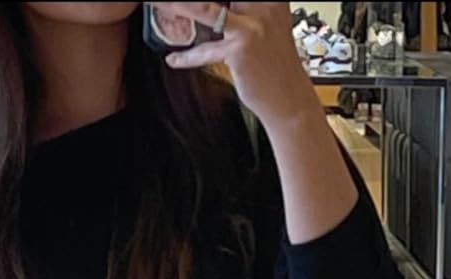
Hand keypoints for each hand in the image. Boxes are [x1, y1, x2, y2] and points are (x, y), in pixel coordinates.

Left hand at [157, 2, 316, 131]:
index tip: (189, 3)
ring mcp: (252, 25)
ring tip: (161, 4)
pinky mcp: (240, 49)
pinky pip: (205, 50)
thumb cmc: (275, 65)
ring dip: (179, 7)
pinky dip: (187, 57)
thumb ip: (245, 10)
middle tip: (166, 2)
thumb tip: (218, 8)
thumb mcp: (266, 26)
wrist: (289, 98)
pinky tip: (174, 59)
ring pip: (206, 9)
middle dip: (190, 3)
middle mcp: (263, 4)